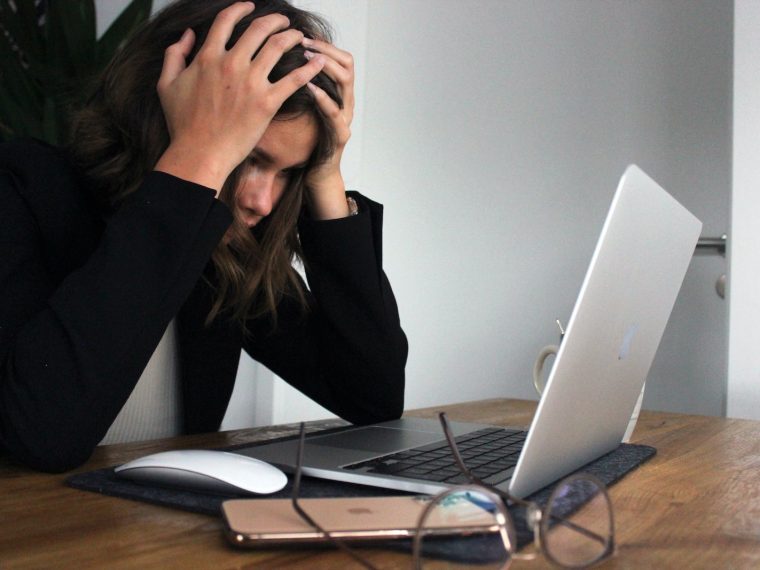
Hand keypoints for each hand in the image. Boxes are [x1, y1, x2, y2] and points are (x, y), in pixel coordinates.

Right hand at [154, 2, 325, 192]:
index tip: (251, 6)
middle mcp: (231, 64)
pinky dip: (309, 68)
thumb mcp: (166, 85)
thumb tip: (187, 35)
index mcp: (208, 57)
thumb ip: (174, 54)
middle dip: (275, 20)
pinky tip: (319, 62)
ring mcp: (251, 83)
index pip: (227, 20)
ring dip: (292, 36)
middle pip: (258, 29)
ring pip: (278, 46)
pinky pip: (294, 79)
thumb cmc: (182, 124)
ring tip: (300, 36)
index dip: (241, 8)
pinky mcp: (267, 103)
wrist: (199, 153)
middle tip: (284, 21)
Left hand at [301, 37, 354, 218]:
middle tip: (304, 42)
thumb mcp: (301, 108)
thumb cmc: (305, 142)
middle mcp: (346, 102)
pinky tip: (309, 87)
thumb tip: (276, 63)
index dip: (324, 44)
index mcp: (337, 94)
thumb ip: (297, 87)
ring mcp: (345, 118)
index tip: (303, 35)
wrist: (315, 175)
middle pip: (347, 64)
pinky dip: (323, 97)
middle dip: (325, 50)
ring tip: (306, 58)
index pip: (339, 58)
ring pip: (345, 83)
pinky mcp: (340, 136)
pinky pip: (335, 112)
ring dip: (325, 67)